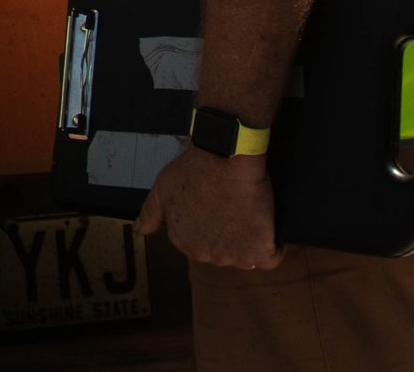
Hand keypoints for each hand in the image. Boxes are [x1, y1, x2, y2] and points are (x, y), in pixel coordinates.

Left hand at [135, 145, 282, 269]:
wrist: (225, 157)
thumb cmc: (194, 168)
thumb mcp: (163, 188)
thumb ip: (150, 213)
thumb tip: (139, 231)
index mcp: (183, 242)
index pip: (201, 243)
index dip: (212, 226)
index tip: (219, 208)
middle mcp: (204, 255)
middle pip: (223, 252)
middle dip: (230, 235)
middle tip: (236, 207)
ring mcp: (232, 256)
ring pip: (247, 256)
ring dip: (251, 240)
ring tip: (252, 212)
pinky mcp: (259, 251)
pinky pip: (271, 258)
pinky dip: (274, 246)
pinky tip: (271, 228)